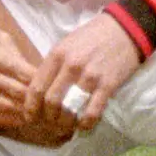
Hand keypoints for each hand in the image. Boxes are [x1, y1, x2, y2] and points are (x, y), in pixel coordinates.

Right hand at [0, 13, 50, 138]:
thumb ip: (17, 56)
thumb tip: (37, 74)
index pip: (23, 74)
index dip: (40, 83)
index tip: (53, 87)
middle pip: (16, 93)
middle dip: (35, 100)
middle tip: (50, 104)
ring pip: (3, 107)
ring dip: (23, 113)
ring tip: (38, 114)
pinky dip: (5, 119)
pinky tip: (18, 119)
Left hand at [25, 14, 143, 142]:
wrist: (125, 29)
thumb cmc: (92, 37)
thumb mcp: (66, 44)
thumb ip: (53, 65)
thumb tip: (40, 89)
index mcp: (57, 55)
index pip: (36, 87)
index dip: (30, 106)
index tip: (30, 116)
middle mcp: (71, 66)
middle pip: (51, 101)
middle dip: (48, 117)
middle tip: (51, 123)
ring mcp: (90, 76)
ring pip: (70, 109)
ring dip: (66, 122)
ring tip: (66, 126)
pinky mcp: (108, 85)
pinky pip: (92, 111)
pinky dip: (86, 123)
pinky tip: (83, 125)